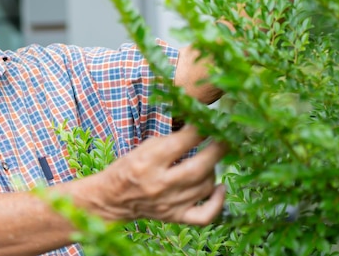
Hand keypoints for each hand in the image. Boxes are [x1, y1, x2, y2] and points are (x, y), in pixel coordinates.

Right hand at [96, 125, 226, 225]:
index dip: (199, 131)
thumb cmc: (129, 167)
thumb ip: (170, 140)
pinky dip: (218, 202)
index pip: (180, 144)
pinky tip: (220, 187)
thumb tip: (200, 128)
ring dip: (213, 169)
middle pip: (198, 168)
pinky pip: (205, 215)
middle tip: (226, 137)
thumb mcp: (144, 147)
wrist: (113, 199)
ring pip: (204, 186)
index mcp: (147, 162)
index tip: (209, 121)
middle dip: (217, 150)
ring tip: (211, 159)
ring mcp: (170, 204)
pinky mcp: (175, 217)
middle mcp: (159, 185)